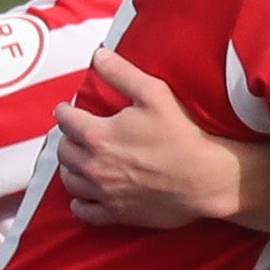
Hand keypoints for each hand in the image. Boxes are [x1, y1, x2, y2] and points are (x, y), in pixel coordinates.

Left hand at [53, 46, 242, 230]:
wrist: (206, 179)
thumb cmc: (182, 136)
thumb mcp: (154, 93)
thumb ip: (121, 73)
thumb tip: (98, 56)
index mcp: (99, 135)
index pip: (66, 121)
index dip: (65, 111)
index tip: (69, 109)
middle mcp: (94, 166)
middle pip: (64, 151)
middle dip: (67, 139)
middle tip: (76, 134)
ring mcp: (104, 192)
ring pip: (69, 181)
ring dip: (70, 168)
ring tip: (79, 161)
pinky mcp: (116, 213)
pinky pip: (84, 211)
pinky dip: (79, 202)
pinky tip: (85, 195)